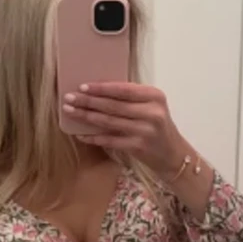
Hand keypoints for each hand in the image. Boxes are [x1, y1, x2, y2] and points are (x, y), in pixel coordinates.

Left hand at [63, 82, 187, 177]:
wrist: (173, 154)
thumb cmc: (157, 127)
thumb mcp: (151, 107)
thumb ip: (131, 99)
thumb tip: (97, 92)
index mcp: (154, 96)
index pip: (123, 89)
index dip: (101, 88)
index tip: (82, 87)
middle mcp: (151, 112)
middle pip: (113, 105)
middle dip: (88, 101)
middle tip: (69, 98)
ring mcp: (145, 130)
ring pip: (109, 121)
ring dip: (86, 116)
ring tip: (70, 112)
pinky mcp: (138, 147)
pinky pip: (110, 140)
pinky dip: (94, 137)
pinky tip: (80, 134)